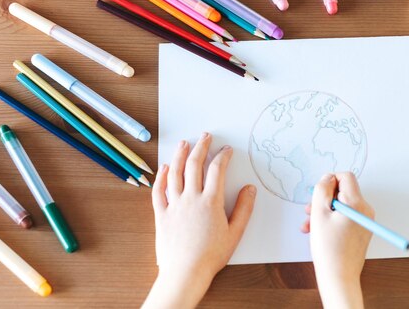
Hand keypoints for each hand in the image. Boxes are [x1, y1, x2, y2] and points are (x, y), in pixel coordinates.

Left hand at [143, 133, 256, 308]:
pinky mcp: (161, 214)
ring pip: (175, 173)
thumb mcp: (235, 233)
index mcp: (210, 202)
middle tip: (205, 136)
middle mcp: (191, 198)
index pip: (217, 170)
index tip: (226, 150)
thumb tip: (249, 189)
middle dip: (201, 147)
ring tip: (183, 143)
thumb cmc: (211, 255)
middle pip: (194, 165)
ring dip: (179, 155)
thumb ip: (244, 208)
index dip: (223, 156)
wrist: (185, 272)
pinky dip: (161, 177)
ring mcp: (174, 205)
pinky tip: (164, 168)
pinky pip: (159, 191)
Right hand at [302, 172, 373, 308]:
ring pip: (341, 206)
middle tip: (309, 211)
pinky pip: (345, 217)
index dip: (329, 181)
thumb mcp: (319, 213)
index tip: (318, 194)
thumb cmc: (329, 248)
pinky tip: (318, 232)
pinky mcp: (361, 230)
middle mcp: (365, 210)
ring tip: (310, 226)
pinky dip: (331, 221)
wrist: (339, 277)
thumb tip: (327, 177)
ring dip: (324, 212)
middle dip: (323, 199)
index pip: (346, 176)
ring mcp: (364, 221)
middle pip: (343, 192)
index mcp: (357, 203)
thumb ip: (322, 189)